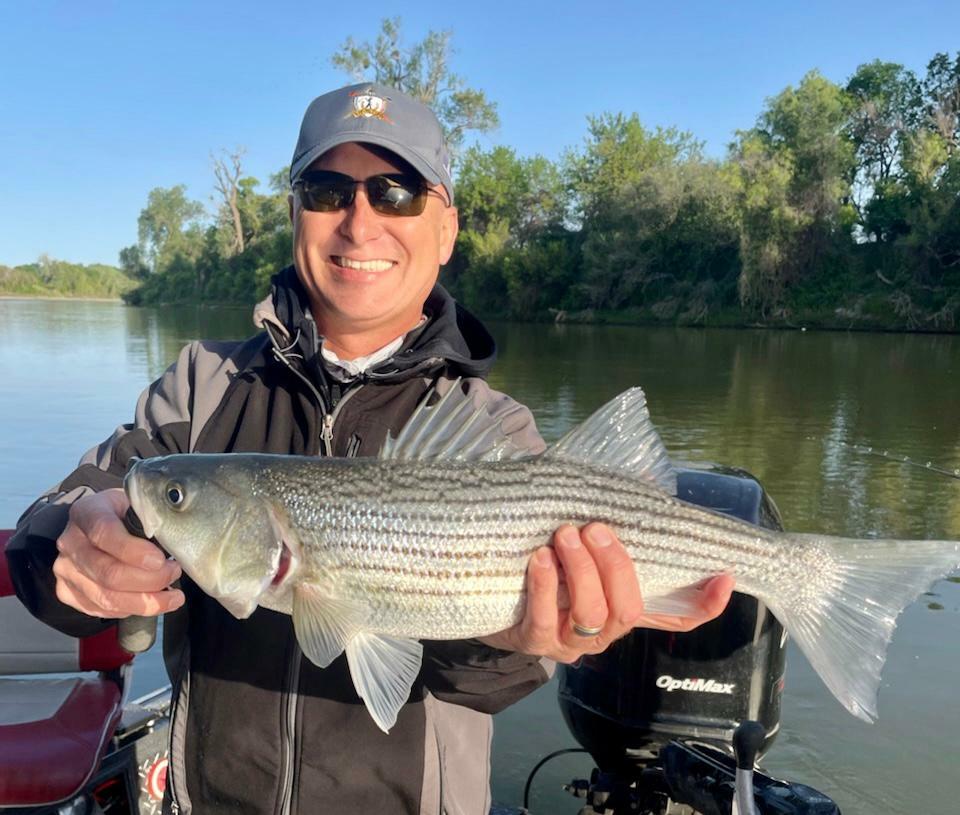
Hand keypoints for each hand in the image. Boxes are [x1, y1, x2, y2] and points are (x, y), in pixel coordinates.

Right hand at [53, 488, 183, 617]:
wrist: (95, 526)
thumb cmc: (123, 515)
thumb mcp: (136, 504)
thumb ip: (150, 518)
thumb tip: (174, 539)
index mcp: (86, 513)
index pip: (105, 533)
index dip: (134, 551)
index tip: (161, 560)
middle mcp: (71, 543)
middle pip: (108, 573)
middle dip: (149, 580)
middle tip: (174, 573)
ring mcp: (66, 570)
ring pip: (106, 597)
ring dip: (145, 602)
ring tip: (173, 597)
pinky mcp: (67, 592)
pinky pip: (101, 609)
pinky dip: (131, 610)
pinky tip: (150, 602)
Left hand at [479, 523, 733, 662]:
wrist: (486, 582)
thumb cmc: (546, 551)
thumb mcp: (580, 537)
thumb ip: (613, 517)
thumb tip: (646, 478)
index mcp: (624, 605)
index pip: (678, 616)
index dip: (705, 603)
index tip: (723, 576)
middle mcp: (604, 629)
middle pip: (628, 608)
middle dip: (615, 566)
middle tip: (595, 528)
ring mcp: (569, 641)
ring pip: (591, 615)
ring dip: (580, 572)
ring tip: (565, 535)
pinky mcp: (533, 643)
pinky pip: (544, 621)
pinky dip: (544, 587)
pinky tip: (539, 559)